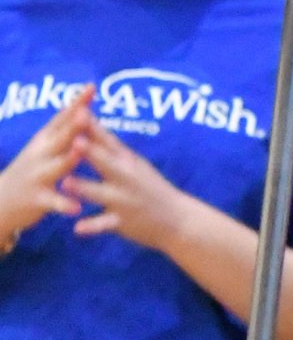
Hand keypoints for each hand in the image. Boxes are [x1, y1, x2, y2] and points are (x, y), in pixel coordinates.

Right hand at [0, 88, 92, 247]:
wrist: (1, 201)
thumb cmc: (32, 170)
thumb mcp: (43, 148)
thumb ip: (61, 131)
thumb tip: (78, 107)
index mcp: (45, 140)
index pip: (63, 117)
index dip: (77, 102)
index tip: (92, 87)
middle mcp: (40, 153)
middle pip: (59, 137)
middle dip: (73, 125)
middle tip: (86, 113)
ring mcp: (37, 175)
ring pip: (56, 166)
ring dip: (69, 158)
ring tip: (81, 150)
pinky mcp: (37, 199)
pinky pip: (53, 201)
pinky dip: (64, 204)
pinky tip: (76, 208)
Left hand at [68, 112, 192, 252]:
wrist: (178, 220)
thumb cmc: (151, 188)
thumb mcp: (134, 163)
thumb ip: (109, 146)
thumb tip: (88, 119)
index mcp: (126, 161)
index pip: (107, 140)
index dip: (91, 126)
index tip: (77, 110)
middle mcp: (126, 178)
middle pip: (104, 162)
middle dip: (89, 151)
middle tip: (74, 140)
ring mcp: (124, 200)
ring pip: (100, 193)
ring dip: (83, 188)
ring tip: (66, 183)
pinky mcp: (122, 222)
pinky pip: (104, 225)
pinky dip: (92, 227)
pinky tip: (77, 229)